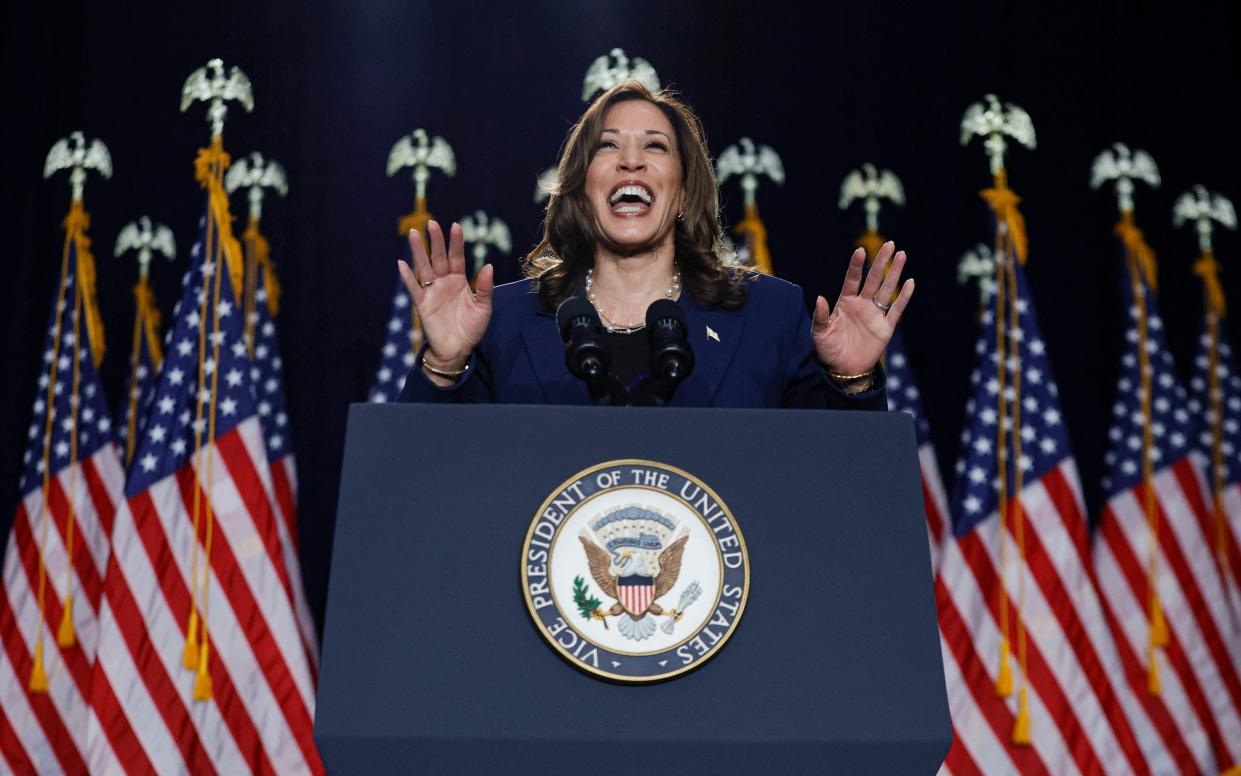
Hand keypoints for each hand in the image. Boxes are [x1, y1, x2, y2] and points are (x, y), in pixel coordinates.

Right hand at [396, 220, 493, 369]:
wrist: (458, 350)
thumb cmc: (471, 329)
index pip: (457, 257)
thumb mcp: (484, 308)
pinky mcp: (422, 304)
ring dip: (418, 251)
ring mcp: (432, 292)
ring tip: (414, 234)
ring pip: (424, 267)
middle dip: (436, 241)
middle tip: (431, 223)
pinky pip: (414, 288)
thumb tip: (489, 266)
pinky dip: (407, 277)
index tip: (455, 226)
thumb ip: (486, 288)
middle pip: (438, 258)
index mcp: (459, 281)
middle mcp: (444, 282)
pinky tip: (402, 263)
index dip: (456, 242)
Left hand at [812, 242, 913, 375]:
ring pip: (886, 289)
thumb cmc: (828, 350)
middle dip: (881, 262)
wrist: (843, 370)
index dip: (856, 265)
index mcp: (845, 303)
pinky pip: (896, 310)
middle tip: (890, 244)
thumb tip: (820, 298)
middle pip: (873, 279)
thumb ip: (821, 316)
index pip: (852, 279)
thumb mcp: (819, 333)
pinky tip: (909, 282)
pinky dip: (903, 297)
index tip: (860, 250)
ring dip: (894, 273)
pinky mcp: (885, 327)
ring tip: (902, 255)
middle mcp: (862, 304)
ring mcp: (875, 314)